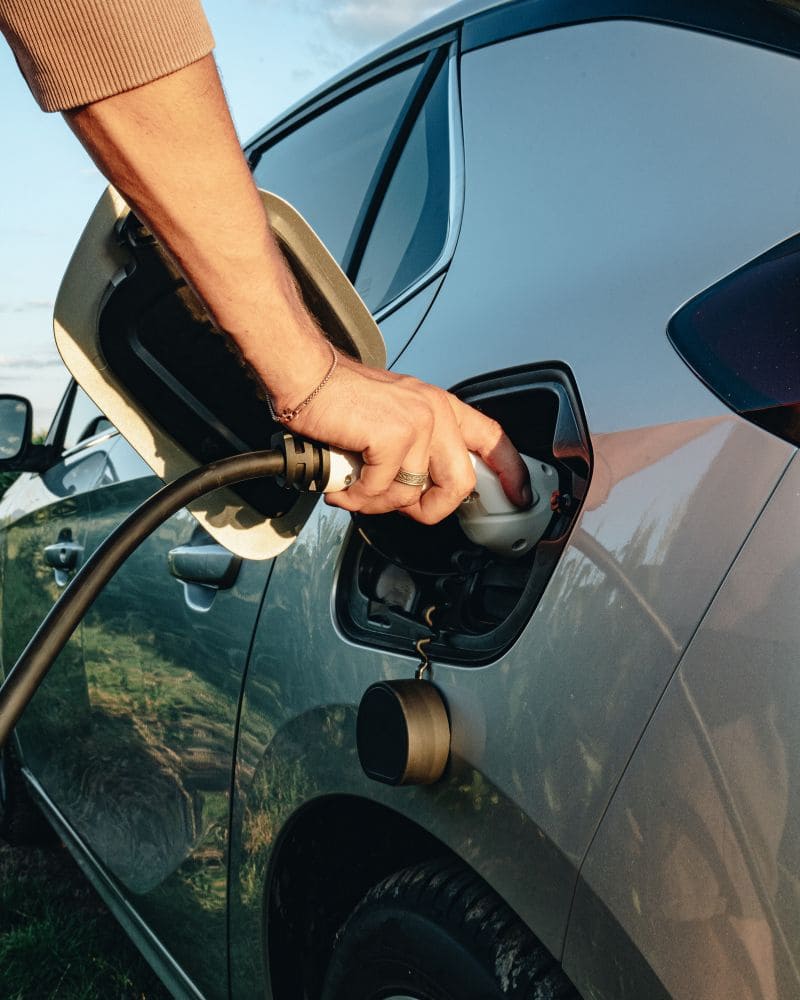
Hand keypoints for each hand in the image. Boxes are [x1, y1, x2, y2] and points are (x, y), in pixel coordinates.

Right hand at [285, 351, 530, 523]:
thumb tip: (421, 495)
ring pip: (412, 494)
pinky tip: (342, 484)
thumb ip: (416, 451)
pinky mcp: (394, 435)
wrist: (307, 377)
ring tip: (353, 487)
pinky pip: (382, 491)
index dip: (510, 472)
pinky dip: (357, 496)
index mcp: (440, 407)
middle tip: (397, 507)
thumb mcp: (393, 419)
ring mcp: (418, 423)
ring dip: (376, 502)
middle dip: (429, 510)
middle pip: (461, 484)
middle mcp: (436, 412)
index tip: (519, 496)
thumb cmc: (340, 401)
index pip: (492, 438)